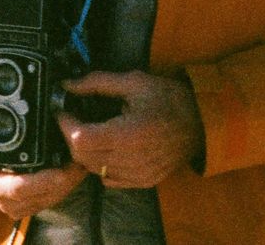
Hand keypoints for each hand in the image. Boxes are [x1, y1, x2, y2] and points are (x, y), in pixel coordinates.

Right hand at [0, 102, 87, 218]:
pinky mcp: (38, 201)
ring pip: (55, 195)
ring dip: (71, 179)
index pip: (20, 189)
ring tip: (82, 157)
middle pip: (44, 194)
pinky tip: (78, 164)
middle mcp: (10, 201)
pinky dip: (70, 180)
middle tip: (80, 159)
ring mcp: (25, 204)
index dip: (42, 181)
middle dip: (65, 178)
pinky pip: (58, 194)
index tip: (60, 172)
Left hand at [57, 71, 202, 188]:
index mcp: (130, 134)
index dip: (65, 124)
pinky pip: (108, 179)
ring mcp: (138, 175)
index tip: (62, 110)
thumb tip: (67, 85)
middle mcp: (132, 160)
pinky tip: (107, 147)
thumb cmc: (169, 99)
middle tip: (72, 118)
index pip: (80, 139)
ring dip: (84, 151)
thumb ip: (97, 83)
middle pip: (82, 156)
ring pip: (93, 169)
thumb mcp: (134, 82)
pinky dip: (100, 165)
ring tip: (88, 131)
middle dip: (70, 136)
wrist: (202, 123)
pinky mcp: (143, 182)